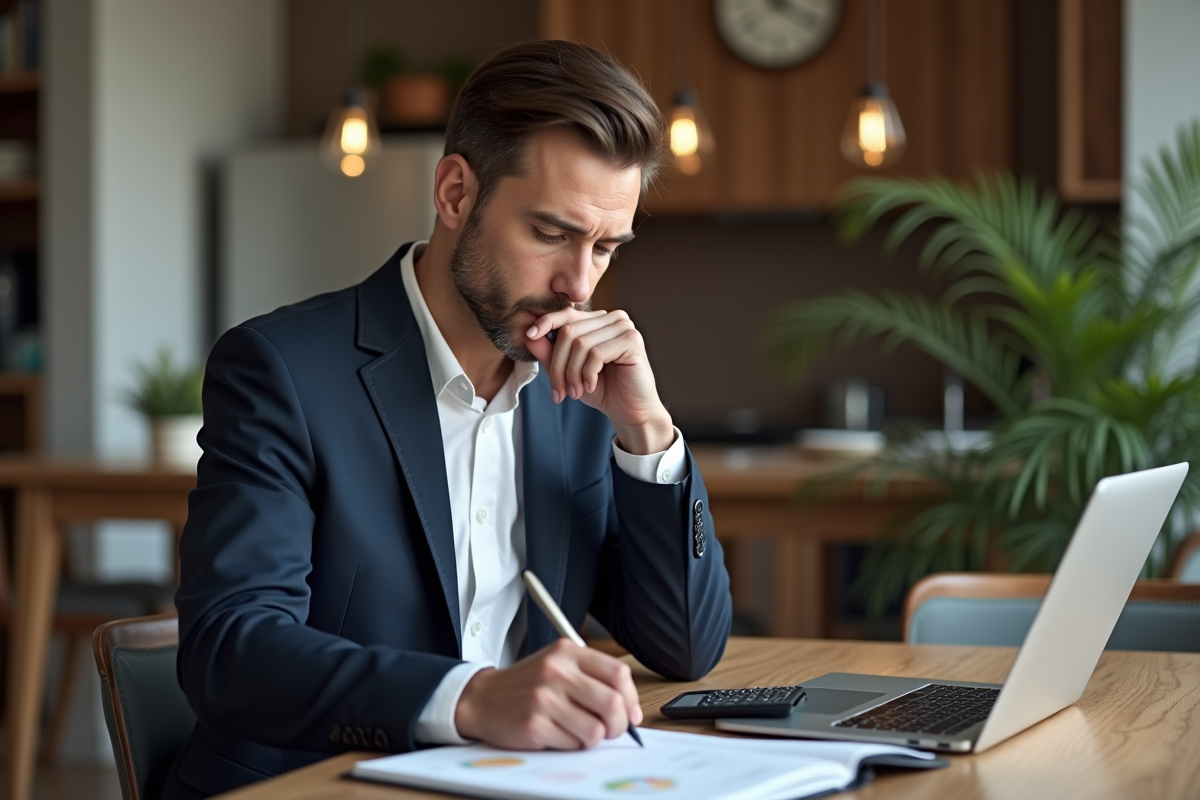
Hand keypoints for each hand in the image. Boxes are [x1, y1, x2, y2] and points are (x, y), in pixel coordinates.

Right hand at [454, 639, 643, 749]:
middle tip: (611, 730)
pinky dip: (572, 745)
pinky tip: (558, 733)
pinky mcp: (534, 725)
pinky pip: (573, 744)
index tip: (631, 714)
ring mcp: (544, 698)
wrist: (482, 698)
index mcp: (568, 652)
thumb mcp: (558, 665)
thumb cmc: (527, 685)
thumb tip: (630, 710)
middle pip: (612, 703)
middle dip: (619, 725)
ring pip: (596, 730)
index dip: (632, 699)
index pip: (618, 673)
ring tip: (579, 731)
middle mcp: (557, 671)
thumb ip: (593, 678)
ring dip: (594, 738)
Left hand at [525, 309, 673, 453]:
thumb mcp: (568, 371)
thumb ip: (550, 353)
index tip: (529, 336)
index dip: (545, 322)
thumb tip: (529, 336)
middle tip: (559, 391)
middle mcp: (612, 318)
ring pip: (580, 344)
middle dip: (558, 365)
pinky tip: (591, 386)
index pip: (566, 314)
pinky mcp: (632, 341)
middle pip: (569, 332)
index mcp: (597, 321)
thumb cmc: (601, 390)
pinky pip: (596, 354)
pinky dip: (588, 374)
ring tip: (576, 392)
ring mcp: (624, 327)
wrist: (629, 412)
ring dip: (572, 374)